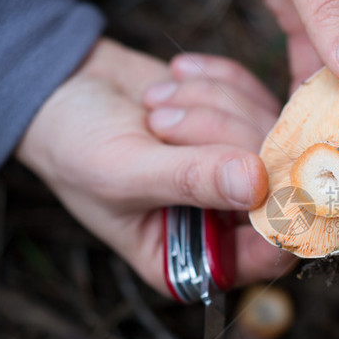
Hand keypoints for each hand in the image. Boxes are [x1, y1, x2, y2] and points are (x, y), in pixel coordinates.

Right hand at [15, 38, 294, 295]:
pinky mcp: (243, 124)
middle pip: (277, 182)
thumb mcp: (122, 171)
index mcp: (196, 260)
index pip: (268, 254)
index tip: (258, 169)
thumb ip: (189, 180)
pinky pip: (258, 95)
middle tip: (163, 120)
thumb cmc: (74, 146)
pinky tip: (176, 77)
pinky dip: (219, 81)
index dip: (276, 215)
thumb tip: (256, 183)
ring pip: (270, 131)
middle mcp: (228, 221)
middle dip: (220, 137)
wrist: (61, 87)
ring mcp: (242, 171)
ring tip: (155, 104)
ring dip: (211, 104)